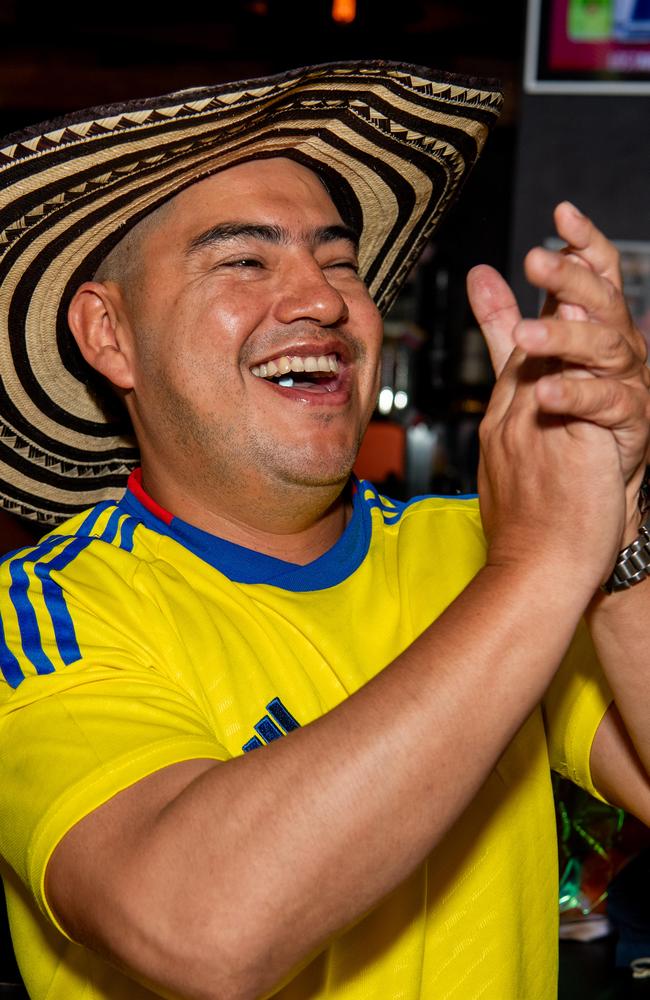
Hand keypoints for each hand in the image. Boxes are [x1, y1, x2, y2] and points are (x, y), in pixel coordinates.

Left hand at [468, 203, 649, 543]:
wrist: (568, 517)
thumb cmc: (551, 438)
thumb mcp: (525, 370)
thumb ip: (504, 323)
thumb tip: (482, 273)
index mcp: (590, 334)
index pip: (591, 278)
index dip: (582, 245)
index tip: (561, 213)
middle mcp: (615, 354)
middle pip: (601, 303)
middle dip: (572, 278)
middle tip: (538, 260)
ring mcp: (626, 388)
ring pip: (605, 347)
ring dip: (565, 336)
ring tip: (526, 336)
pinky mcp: (630, 427)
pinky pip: (606, 403)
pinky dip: (574, 396)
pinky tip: (545, 393)